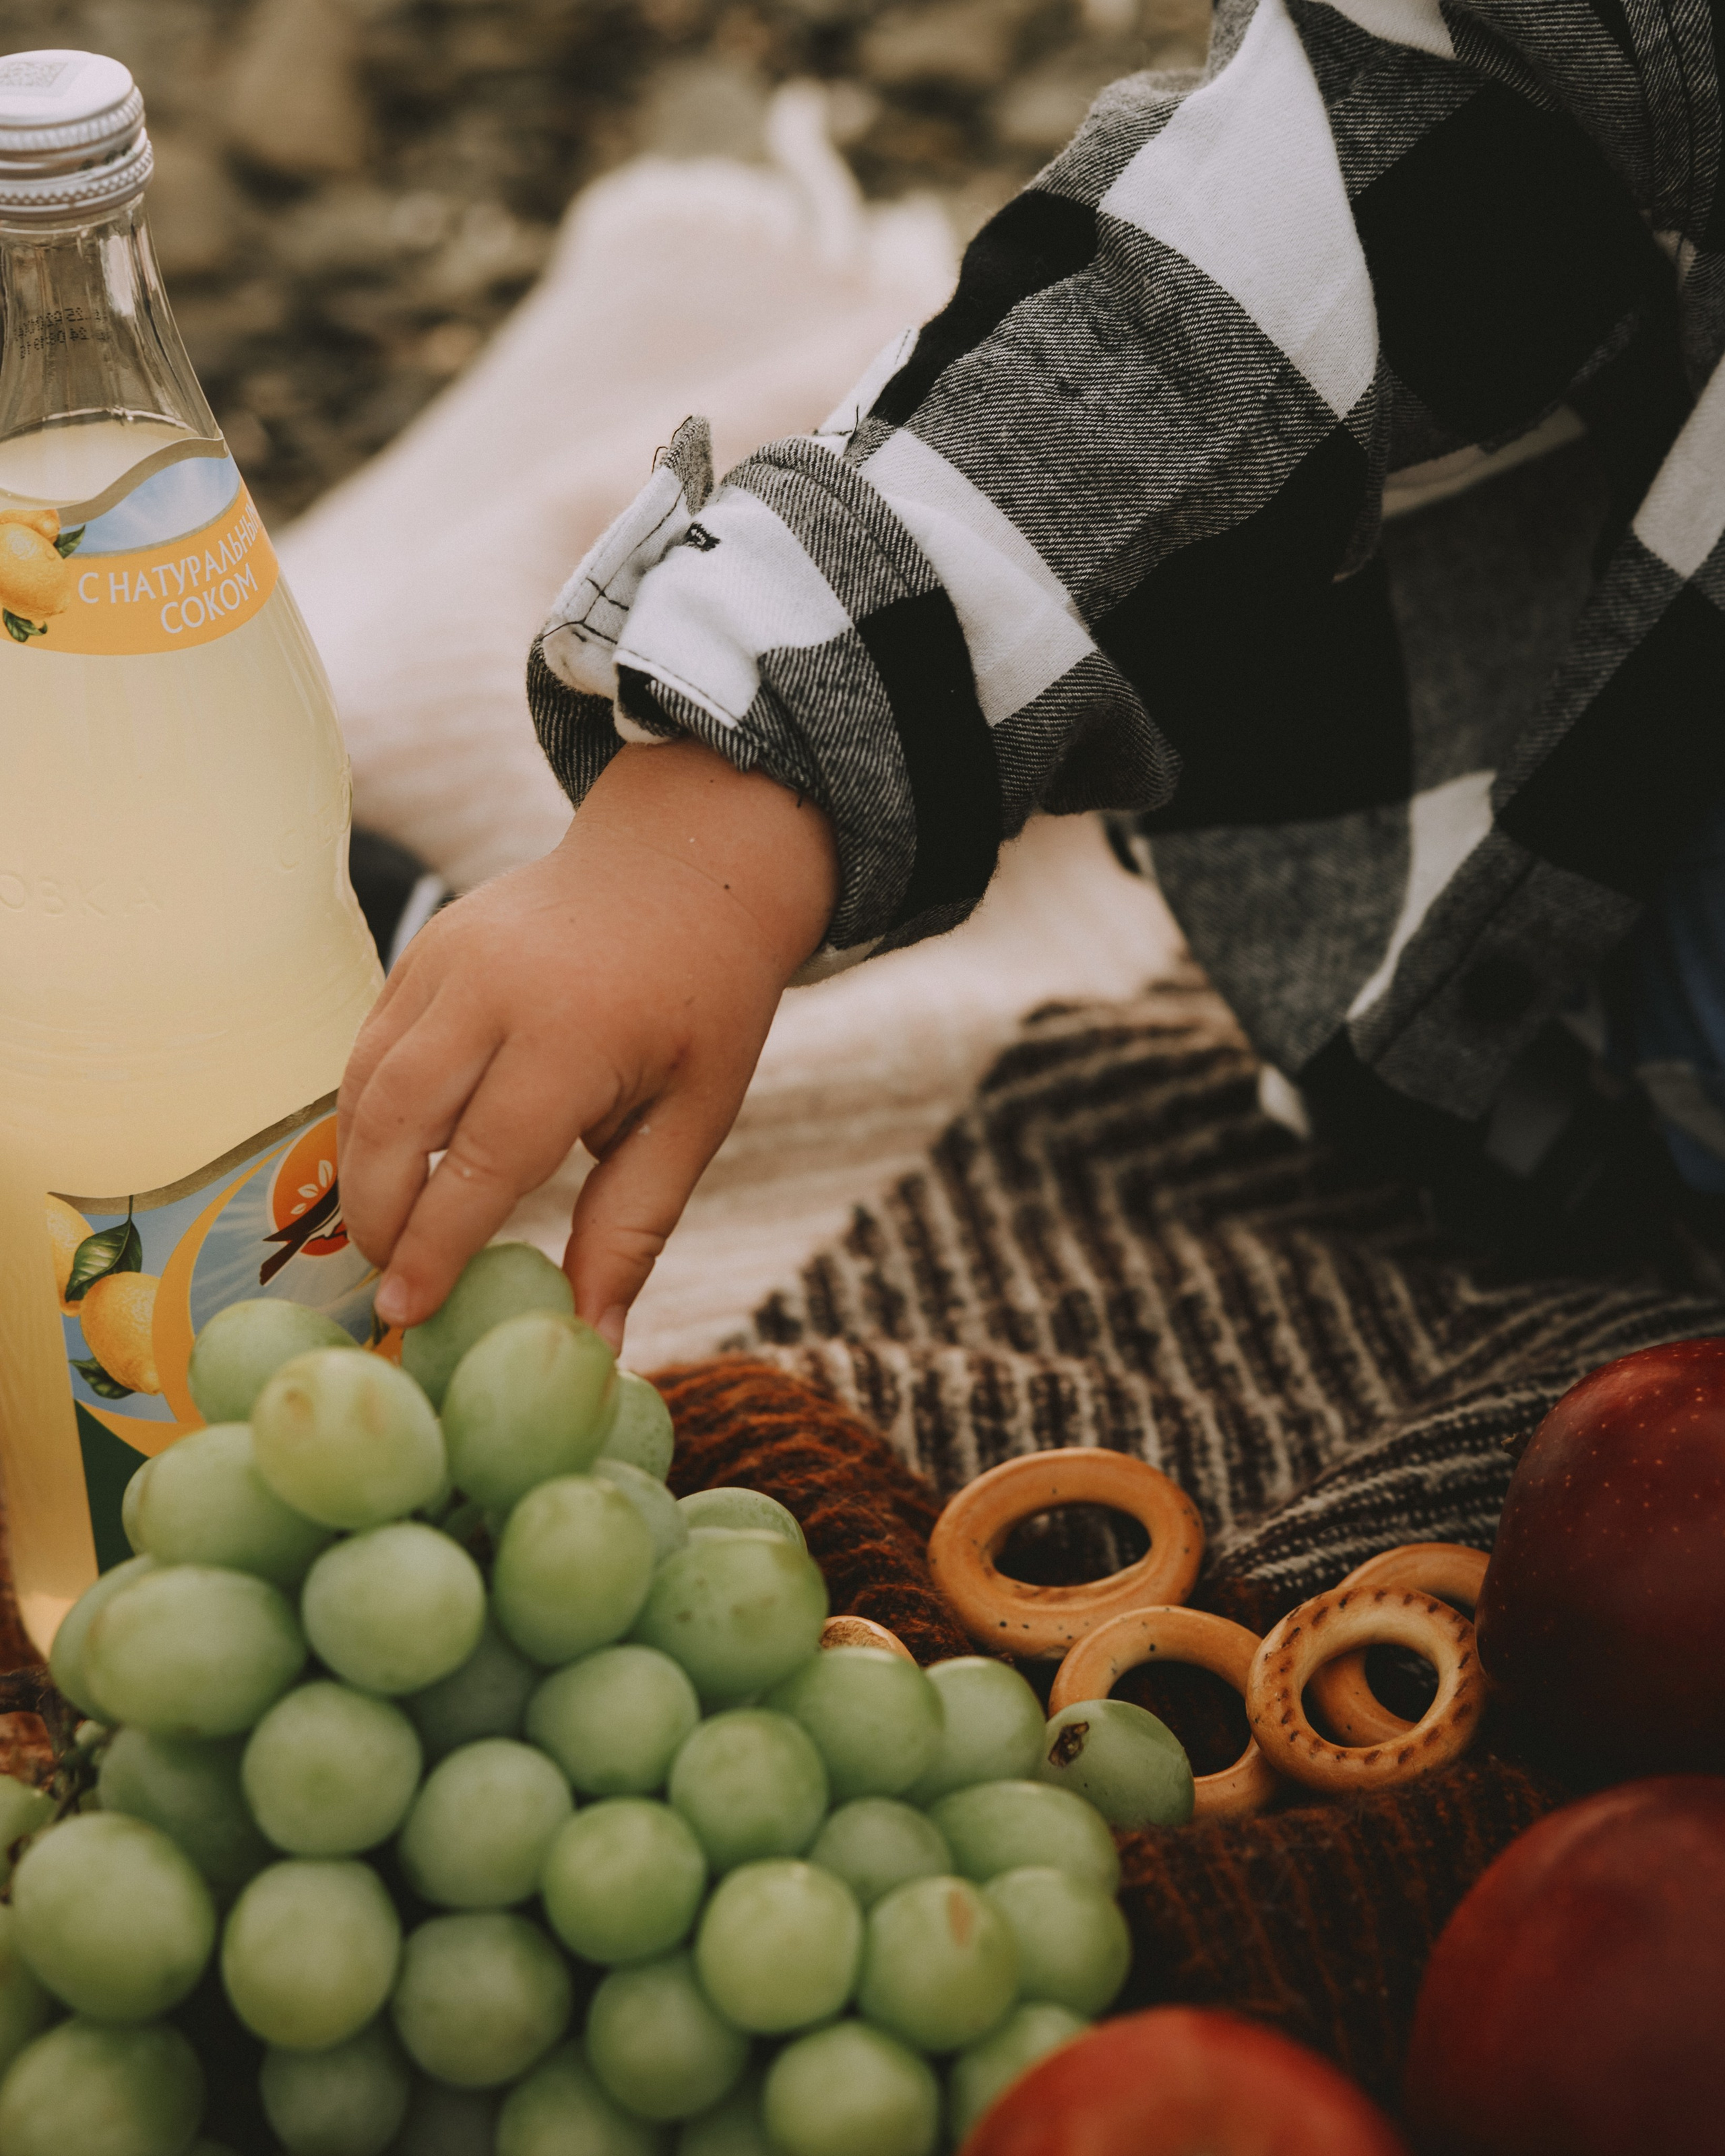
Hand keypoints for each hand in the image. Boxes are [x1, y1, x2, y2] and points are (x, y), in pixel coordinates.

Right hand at [337, 738, 837, 1345]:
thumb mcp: (695, 1118)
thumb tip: (595, 1342)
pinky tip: (391, 1162)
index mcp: (572, 1034)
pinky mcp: (425, 948)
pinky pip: (372, 1043)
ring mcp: (447, 958)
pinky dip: (367, 1111)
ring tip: (386, 1234)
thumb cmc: (703, 1005)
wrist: (685, 868)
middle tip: (390, 1282)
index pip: (480, 1162)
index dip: (436, 1247)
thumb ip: (634, 1227)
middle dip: (380, 1214)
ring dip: (360, 1167)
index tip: (406, 1314)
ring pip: (366, 1081)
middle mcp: (493, 989)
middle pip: (396, 1121)